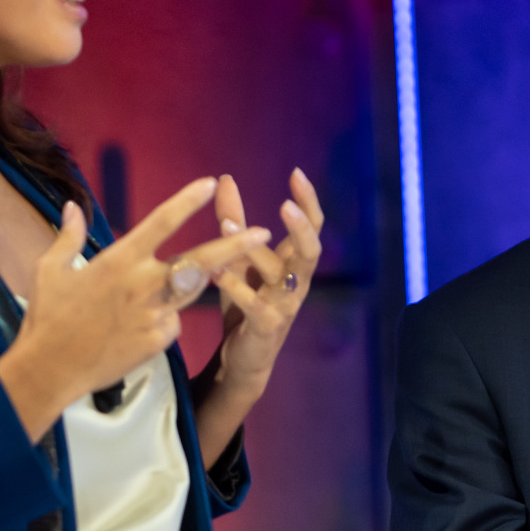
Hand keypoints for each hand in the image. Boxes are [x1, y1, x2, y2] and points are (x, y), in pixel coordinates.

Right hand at [0, 180, 271, 441]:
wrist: (50, 369)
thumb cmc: (48, 317)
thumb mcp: (51, 270)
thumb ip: (68, 236)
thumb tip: (71, 207)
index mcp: (120, 259)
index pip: (162, 222)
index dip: (188, 201)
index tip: (210, 184)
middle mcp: (144, 284)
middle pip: (200, 261)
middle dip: (235, 246)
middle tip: (263, 233)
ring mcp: (154, 314)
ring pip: (191, 292)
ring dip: (198, 282)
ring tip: (189, 279)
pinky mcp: (158, 341)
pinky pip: (173, 324)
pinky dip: (164, 321)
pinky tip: (136, 330)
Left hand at [193, 169, 323, 460]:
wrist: (244, 358)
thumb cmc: (244, 302)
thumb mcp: (238, 257)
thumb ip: (233, 219)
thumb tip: (225, 178)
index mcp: (293, 263)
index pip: (312, 227)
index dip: (308, 201)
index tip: (297, 172)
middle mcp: (296, 282)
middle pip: (311, 251)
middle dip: (302, 227)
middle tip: (287, 205)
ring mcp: (284, 306)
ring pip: (281, 275)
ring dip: (254, 250)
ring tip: (228, 226)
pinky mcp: (266, 326)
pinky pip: (255, 304)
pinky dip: (237, 286)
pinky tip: (217, 272)